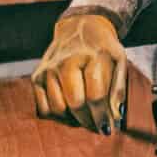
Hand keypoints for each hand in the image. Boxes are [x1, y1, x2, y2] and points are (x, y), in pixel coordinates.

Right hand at [30, 13, 126, 133]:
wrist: (79, 27)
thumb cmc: (102, 48)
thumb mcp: (119, 60)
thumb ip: (118, 88)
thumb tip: (115, 116)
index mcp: (90, 58)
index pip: (95, 95)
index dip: (103, 116)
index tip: (109, 128)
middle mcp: (65, 63)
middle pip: (76, 104)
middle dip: (89, 121)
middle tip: (98, 127)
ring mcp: (48, 70)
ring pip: (58, 108)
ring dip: (74, 120)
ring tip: (87, 119)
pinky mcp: (37, 77)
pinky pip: (44, 107)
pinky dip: (57, 116)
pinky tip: (71, 114)